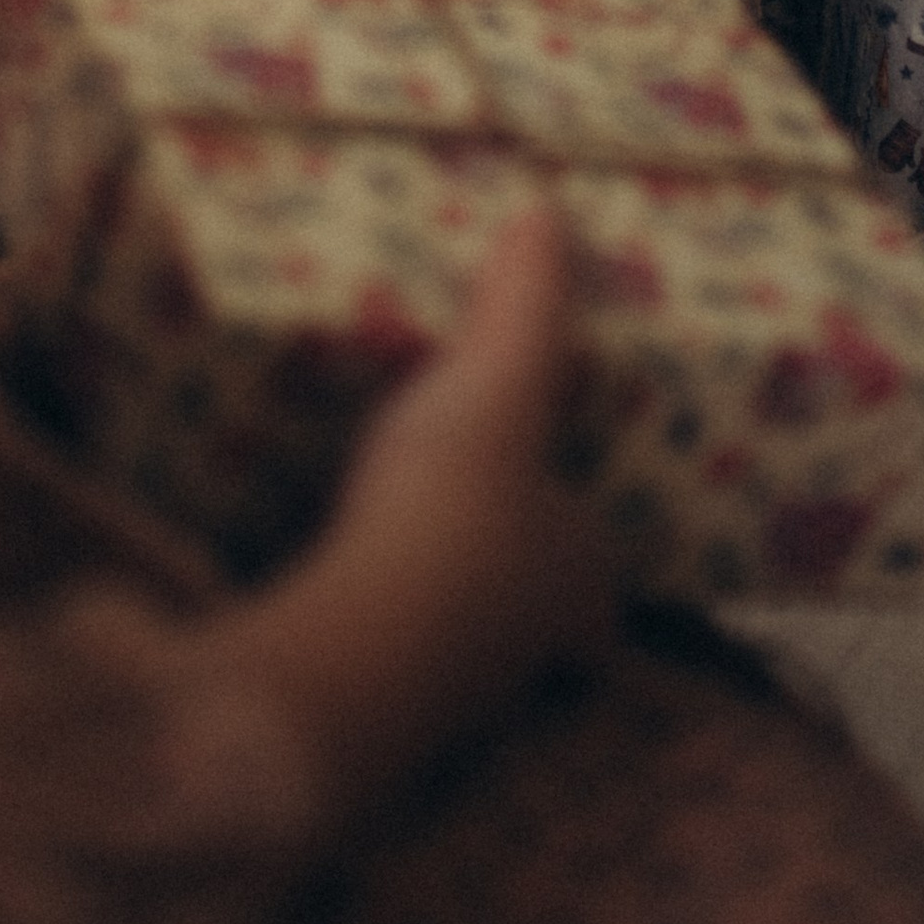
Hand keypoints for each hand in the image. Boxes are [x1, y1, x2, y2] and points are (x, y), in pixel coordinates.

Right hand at [217, 210, 611, 828]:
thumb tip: (546, 208)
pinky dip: (365, 635)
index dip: (582, 544)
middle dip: (511, 582)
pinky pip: (382, 668)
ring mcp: (451, 697)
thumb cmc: (452, 517)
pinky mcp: (371, 715)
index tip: (564, 515)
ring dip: (437, 608)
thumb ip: (522, 305)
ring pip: (461, 649)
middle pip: (536, 622)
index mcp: (578, 578)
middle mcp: (530, 652)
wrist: (350, 656)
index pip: (597, 571)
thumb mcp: (495, 387)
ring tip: (390, 548)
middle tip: (471, 532)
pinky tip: (326, 601)